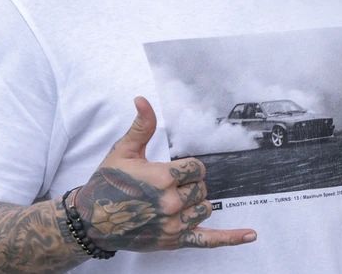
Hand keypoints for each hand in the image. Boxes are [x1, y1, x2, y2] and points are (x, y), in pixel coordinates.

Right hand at [73, 96, 255, 251]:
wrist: (91, 220)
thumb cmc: (107, 184)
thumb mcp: (123, 151)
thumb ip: (142, 126)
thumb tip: (143, 99)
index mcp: (161, 179)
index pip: (197, 168)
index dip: (187, 167)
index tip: (172, 170)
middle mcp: (169, 204)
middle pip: (202, 188)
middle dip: (189, 185)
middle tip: (166, 187)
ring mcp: (172, 226)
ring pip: (205, 208)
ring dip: (195, 204)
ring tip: (172, 202)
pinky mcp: (173, 242)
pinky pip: (208, 241)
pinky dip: (230, 238)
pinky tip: (250, 235)